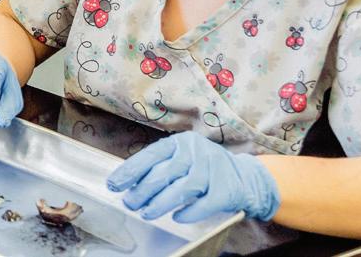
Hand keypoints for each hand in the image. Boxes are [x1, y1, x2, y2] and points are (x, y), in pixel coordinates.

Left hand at [107, 131, 280, 222]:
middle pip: (164, 173)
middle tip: (128, 203)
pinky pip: (203, 205)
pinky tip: (175, 218)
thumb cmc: (205, 168)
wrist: (247, 177)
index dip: (130, 171)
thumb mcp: (182, 158)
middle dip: (142, 191)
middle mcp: (197, 152)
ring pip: (181, 189)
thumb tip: (128, 183)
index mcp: (181, 142)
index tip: (114, 184)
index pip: (151, 155)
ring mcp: (213, 170)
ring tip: (145, 213)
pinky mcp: (227, 191)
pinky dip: (187, 212)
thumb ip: (160, 166)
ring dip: (160, 203)